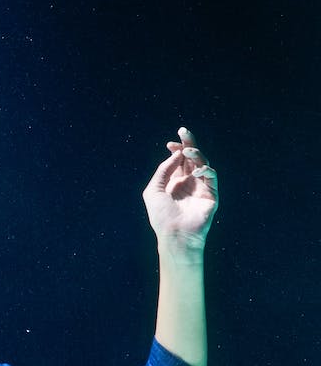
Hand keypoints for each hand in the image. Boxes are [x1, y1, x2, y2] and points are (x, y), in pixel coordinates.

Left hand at [142, 126, 218, 260]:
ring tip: (186, 150)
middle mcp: (188, 182)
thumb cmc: (161, 216)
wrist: (175, 234)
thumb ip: (163, 171)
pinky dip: (206, 170)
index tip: (170, 144)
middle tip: (184, 131)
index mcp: (174, 182)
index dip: (176, 149)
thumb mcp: (153, 190)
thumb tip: (175, 154)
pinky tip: (197, 171)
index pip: (178, 160)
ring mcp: (201, 187)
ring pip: (202, 163)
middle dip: (188, 143)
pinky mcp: (212, 194)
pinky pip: (212, 176)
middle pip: (191, 158)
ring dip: (195, 154)